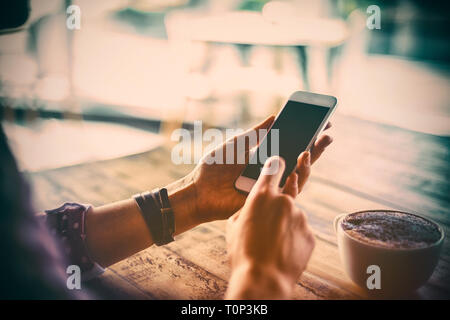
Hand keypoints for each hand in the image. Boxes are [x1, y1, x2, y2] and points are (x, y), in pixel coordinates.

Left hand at [169, 116, 332, 225]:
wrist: (200, 190)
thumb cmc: (214, 166)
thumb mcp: (237, 144)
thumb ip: (257, 133)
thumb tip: (276, 116)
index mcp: (264, 156)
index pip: (289, 144)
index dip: (305, 135)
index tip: (320, 122)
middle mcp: (271, 171)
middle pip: (298, 159)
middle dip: (315, 146)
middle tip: (328, 132)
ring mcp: (271, 185)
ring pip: (298, 175)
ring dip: (310, 160)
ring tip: (318, 144)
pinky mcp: (268, 199)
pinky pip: (287, 190)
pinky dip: (297, 176)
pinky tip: (302, 161)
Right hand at [225, 156, 315, 298]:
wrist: (262, 279)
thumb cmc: (243, 252)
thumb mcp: (233, 225)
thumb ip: (246, 208)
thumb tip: (253, 207)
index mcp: (262, 195)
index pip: (273, 168)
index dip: (276, 164)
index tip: (279, 162)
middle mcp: (284, 201)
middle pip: (285, 194)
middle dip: (279, 204)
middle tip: (270, 219)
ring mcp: (300, 217)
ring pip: (293, 216)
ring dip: (285, 225)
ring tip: (272, 244)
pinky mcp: (310, 233)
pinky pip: (301, 231)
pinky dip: (293, 238)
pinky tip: (282, 251)